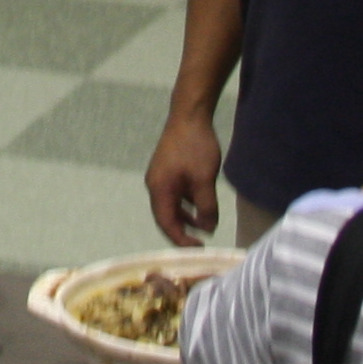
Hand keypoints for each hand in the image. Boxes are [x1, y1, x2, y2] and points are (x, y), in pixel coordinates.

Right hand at [147, 106, 225, 247]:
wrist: (189, 114)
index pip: (166, 224)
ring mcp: (160, 176)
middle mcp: (155, 185)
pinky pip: (174, 193)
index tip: (198, 249)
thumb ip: (206, 206)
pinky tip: (200, 204)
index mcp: (159, 189)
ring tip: (202, 227)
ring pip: (170, 205)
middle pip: (166, 216)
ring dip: (185, 217)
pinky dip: (186, 203)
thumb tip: (208, 228)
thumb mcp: (204, 180)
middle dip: (183, 231)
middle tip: (200, 242)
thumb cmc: (195, 147)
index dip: (181, 240)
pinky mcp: (167, 168)